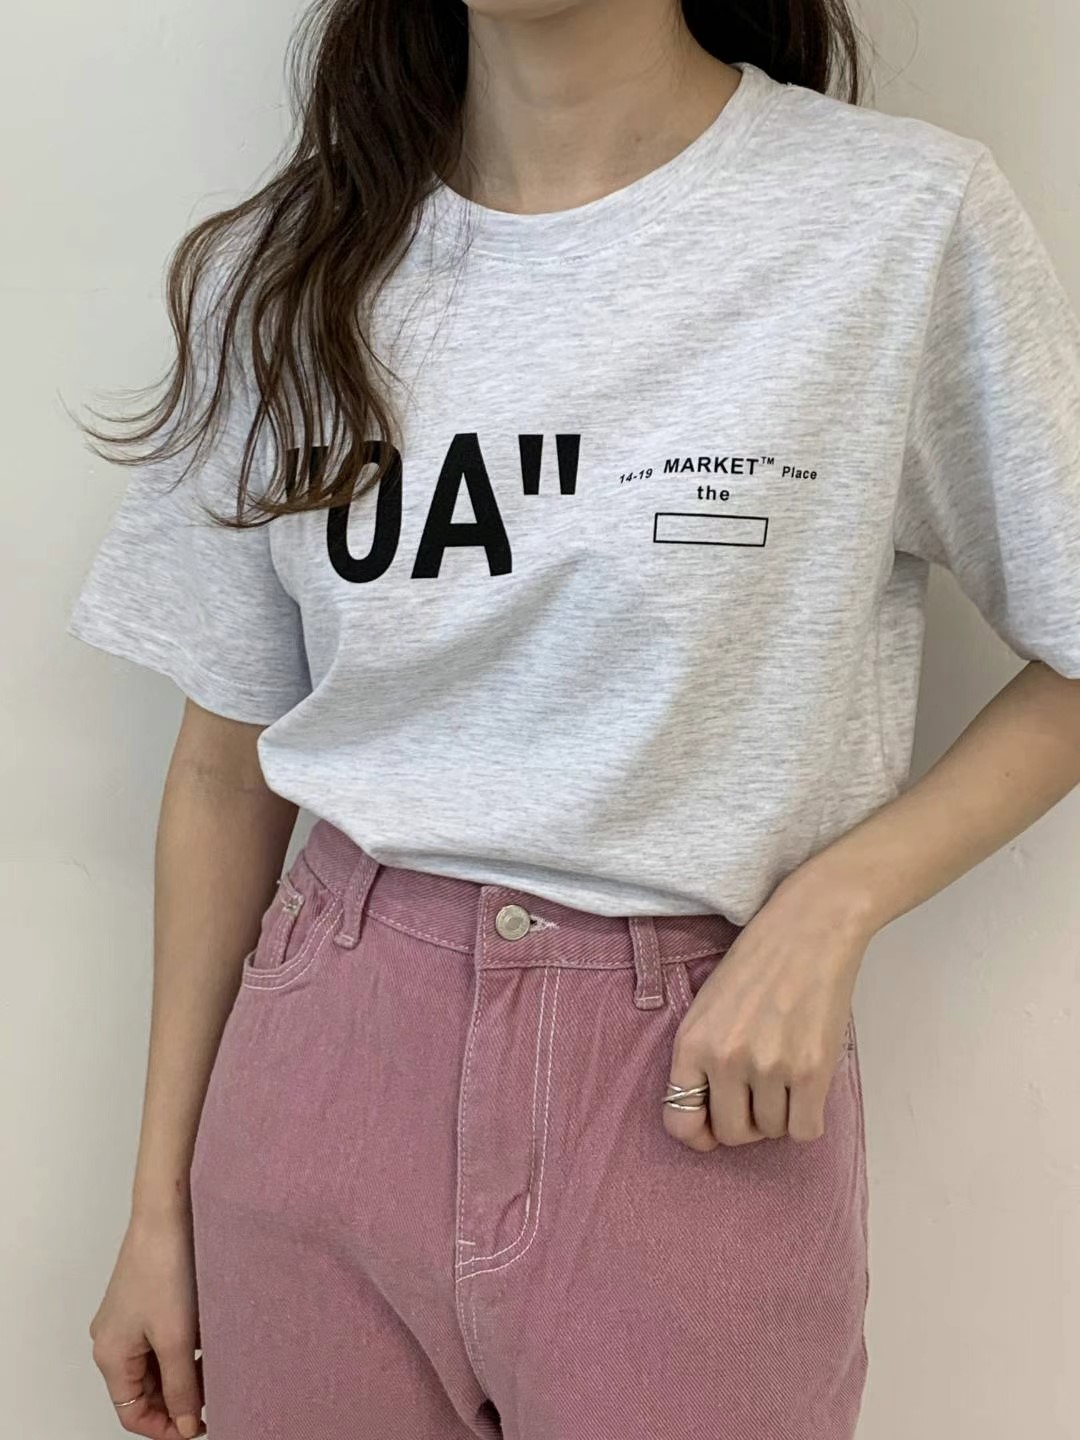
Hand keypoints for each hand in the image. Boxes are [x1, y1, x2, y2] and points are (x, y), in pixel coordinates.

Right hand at [89, 1207, 204, 1437]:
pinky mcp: (143, 1301)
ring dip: (182, 1373)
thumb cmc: (164, 1269)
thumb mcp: (176, 1338)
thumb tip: (187, 1427)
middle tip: (214, 1399)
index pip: (131, 1412)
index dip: (165, 1427)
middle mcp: (112, 1340)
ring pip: (154, 1365)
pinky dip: (181, 1349)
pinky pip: (159, 1340)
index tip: (199, 1427)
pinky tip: (208, 1344)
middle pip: (143, 1389)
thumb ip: (181, 1387)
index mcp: (110, 1355)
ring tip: (215, 1371)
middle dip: (176, 1399)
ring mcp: (126, 1320)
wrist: (166, 1213)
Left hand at [664, 869, 874, 1149]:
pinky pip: (806, 1130)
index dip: (699, 1133)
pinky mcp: (811, 1070)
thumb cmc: (758, 963)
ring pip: (773, 1132)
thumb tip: (708, 1118)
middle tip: (760, 1092)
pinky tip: (808, 1086)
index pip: (679, 1121)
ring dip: (781, 1112)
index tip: (713, 1127)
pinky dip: (808, 1116)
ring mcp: (769, 1066)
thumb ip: (701, 1057)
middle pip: (733, 1134)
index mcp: (692, 1042)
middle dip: (747, 1122)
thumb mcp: (707, 1005)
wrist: (809, 928)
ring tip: (786, 1070)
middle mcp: (725, 1059)